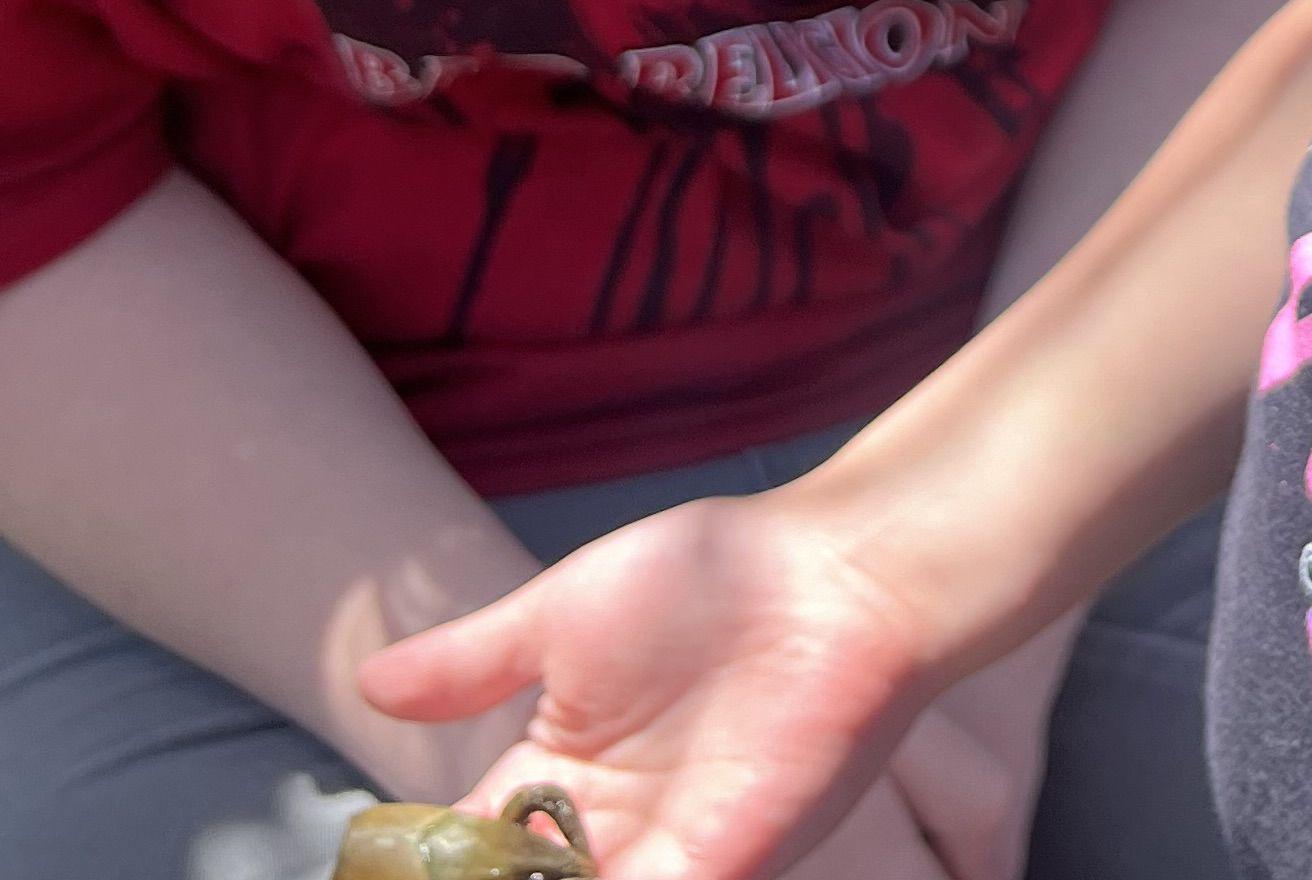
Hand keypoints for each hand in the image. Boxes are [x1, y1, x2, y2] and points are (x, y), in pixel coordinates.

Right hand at [359, 487, 934, 879]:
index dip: (416, 869)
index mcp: (558, 774)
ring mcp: (664, 860)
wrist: (836, 571)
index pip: (461, 854)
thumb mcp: (566, 614)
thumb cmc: (714, 573)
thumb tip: (369, 684)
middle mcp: (604, 835)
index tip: (367, 875)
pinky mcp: (719, 872)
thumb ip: (472, 664)